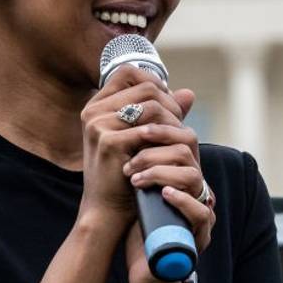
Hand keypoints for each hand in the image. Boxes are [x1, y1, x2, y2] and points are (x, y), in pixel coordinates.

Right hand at [76, 65, 190, 224]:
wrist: (108, 209)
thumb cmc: (126, 172)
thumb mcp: (142, 137)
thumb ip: (163, 113)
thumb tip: (189, 93)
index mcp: (97, 106)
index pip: (129, 73)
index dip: (154, 81)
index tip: (168, 102)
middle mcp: (93, 112)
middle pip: (145, 88)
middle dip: (170, 104)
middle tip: (179, 124)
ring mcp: (98, 126)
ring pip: (150, 106)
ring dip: (171, 120)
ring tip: (177, 137)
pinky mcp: (108, 142)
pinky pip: (148, 130)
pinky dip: (164, 138)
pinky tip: (169, 150)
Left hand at [123, 121, 215, 282]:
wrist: (146, 270)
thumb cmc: (142, 228)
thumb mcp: (140, 190)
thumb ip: (139, 164)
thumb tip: (120, 131)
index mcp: (184, 175)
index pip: (184, 137)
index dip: (163, 128)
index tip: (135, 130)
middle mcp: (196, 188)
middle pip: (190, 150)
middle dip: (157, 147)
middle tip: (132, 155)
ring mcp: (201, 211)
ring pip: (193, 177)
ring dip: (161, 172)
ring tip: (136, 179)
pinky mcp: (199, 235)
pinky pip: (199, 212)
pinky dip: (181, 199)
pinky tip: (163, 193)